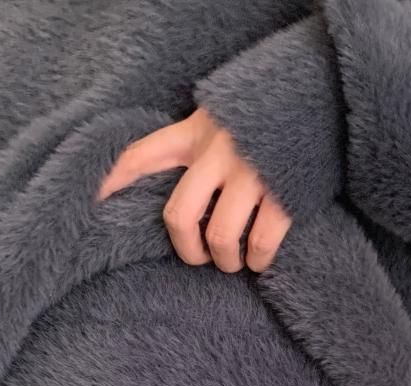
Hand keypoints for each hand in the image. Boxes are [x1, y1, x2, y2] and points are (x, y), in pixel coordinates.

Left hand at [97, 106, 291, 272]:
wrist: (317, 99)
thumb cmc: (263, 118)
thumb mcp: (219, 118)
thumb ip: (193, 142)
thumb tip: (161, 181)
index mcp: (195, 133)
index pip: (141, 156)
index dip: (112, 182)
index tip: (93, 205)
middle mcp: (217, 153)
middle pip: (179, 216)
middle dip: (188, 251)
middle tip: (200, 259)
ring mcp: (250, 174)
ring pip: (220, 237)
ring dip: (226, 261)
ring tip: (235, 262)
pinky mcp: (283, 194)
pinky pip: (261, 242)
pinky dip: (258, 261)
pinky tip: (260, 261)